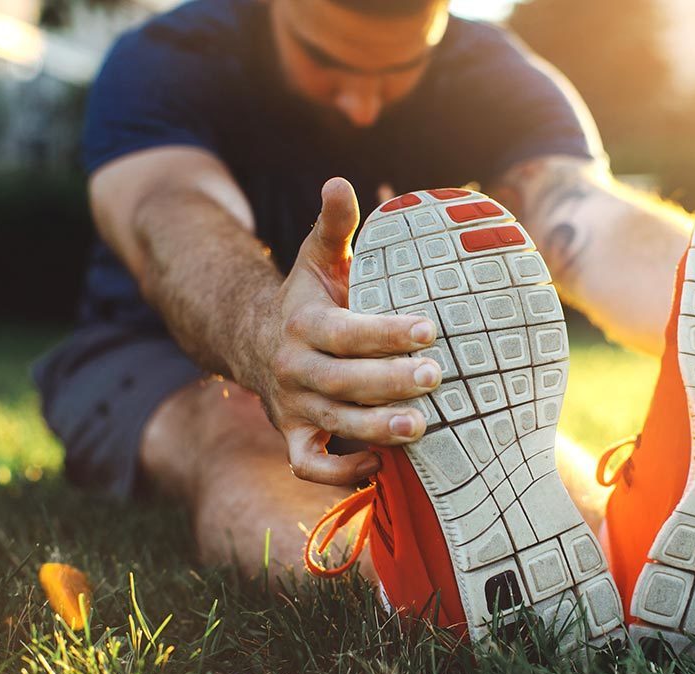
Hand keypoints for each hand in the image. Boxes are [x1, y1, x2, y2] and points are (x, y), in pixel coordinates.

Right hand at [236, 178, 440, 485]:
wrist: (257, 343)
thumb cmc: (308, 299)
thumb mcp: (318, 259)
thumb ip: (334, 226)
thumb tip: (339, 180)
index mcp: (303, 324)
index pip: (345, 331)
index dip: (385, 332)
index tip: (429, 329)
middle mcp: (295, 369)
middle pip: (342, 380)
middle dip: (389, 382)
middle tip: (436, 377)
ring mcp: (294, 407)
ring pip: (333, 424)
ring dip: (376, 430)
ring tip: (421, 426)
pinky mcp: (295, 438)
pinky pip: (310, 466)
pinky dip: (340, 472)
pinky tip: (380, 463)